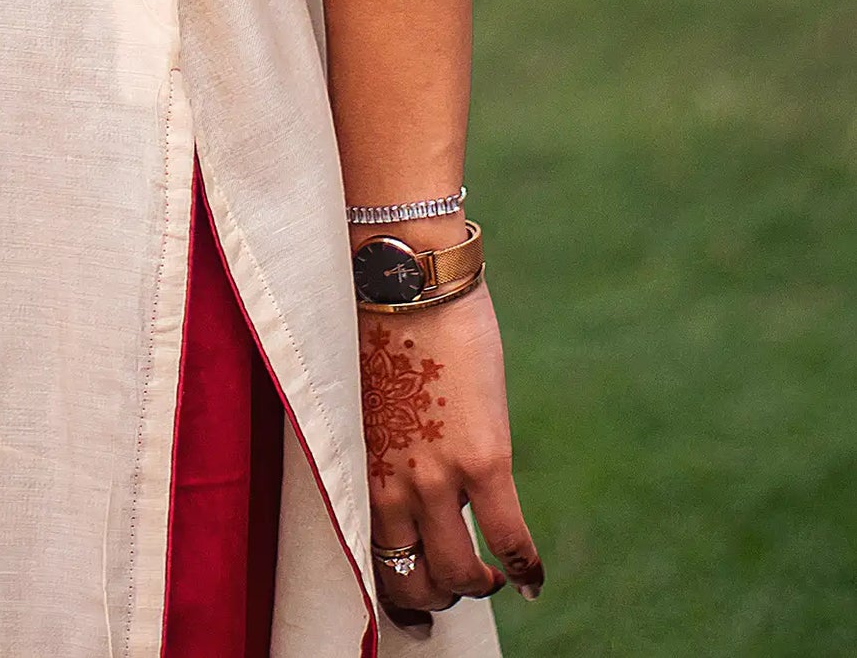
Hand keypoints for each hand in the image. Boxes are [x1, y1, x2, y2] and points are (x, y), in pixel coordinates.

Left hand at [359, 280, 543, 629]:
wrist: (401, 278)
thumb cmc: (377, 321)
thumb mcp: (364, 399)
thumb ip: (383, 444)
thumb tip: (410, 469)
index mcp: (357, 468)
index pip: (370, 560)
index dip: (397, 597)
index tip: (414, 611)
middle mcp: (389, 485)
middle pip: (414, 581)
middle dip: (439, 598)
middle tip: (460, 589)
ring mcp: (435, 477)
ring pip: (460, 575)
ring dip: (480, 588)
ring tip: (494, 580)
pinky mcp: (481, 460)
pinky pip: (509, 538)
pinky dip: (526, 567)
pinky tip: (533, 576)